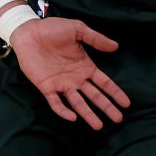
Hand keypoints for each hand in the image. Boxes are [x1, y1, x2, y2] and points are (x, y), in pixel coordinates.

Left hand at [8, 17, 130, 128]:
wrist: (29, 32)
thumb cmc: (52, 29)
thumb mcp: (77, 29)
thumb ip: (95, 39)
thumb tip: (116, 46)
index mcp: (85, 66)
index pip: (104, 83)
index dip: (115, 93)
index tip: (126, 103)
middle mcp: (75, 79)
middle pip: (95, 96)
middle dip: (107, 107)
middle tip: (118, 119)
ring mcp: (61, 84)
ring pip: (78, 103)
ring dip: (88, 114)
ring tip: (99, 126)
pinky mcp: (46, 87)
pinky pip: (56, 102)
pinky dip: (64, 111)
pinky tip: (73, 117)